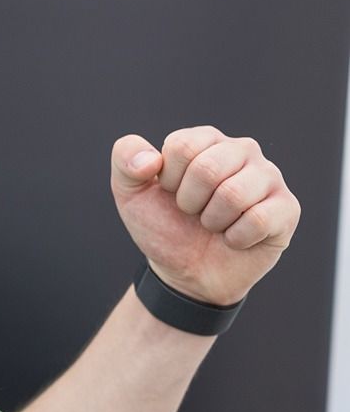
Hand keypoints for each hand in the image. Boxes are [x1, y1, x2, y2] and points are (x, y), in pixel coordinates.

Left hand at [109, 126, 300, 306]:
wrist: (185, 272)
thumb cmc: (162, 225)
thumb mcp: (129, 192)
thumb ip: (125, 159)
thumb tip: (151, 160)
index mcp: (206, 139)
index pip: (182, 147)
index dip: (169, 180)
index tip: (171, 193)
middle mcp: (242, 150)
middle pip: (208, 169)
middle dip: (189, 202)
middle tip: (193, 212)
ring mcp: (269, 178)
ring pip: (234, 194)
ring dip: (212, 221)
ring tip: (213, 224)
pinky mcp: (287, 208)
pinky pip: (258, 219)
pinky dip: (235, 238)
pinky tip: (234, 238)